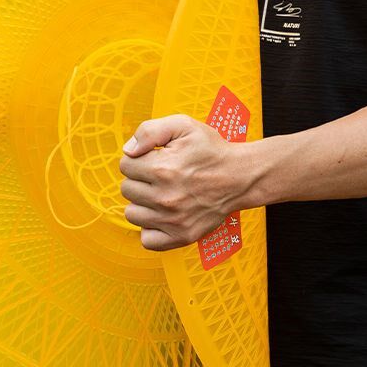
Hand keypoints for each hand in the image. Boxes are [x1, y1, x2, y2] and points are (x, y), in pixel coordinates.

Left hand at [119, 115, 248, 250]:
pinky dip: (151, 229)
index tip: (154, 159)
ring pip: (132, 214)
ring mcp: (173, 220)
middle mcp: (165, 197)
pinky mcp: (182, 236)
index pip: (125, 165)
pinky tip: (161, 215)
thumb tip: (128, 150)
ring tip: (161, 194)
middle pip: (126, 189)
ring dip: (142, 203)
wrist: (241, 176)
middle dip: (140, 180)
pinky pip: (147, 240)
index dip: (138, 159)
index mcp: (163, 168)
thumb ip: (149, 131)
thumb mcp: (183, 126)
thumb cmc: (211, 150)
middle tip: (160, 176)